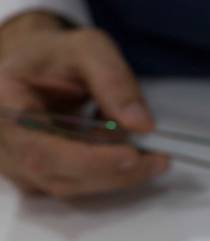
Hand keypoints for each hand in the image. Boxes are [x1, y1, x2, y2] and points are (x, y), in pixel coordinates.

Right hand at [0, 13, 168, 197]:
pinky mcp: (40, 177)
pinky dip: (110, 174)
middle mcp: (5, 145)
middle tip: (158, 160)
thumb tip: (142, 124)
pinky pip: (78, 185)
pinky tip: (134, 158)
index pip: (40, 149)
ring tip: (152, 156)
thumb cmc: (56, 56)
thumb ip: (113, 80)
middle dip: (114, 172)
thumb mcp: (87, 49)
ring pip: (72, 187)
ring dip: (117, 176)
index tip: (131, 156)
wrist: (38, 68)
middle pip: (59, 176)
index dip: (88, 160)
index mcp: (2, 106)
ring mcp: (19, 166)